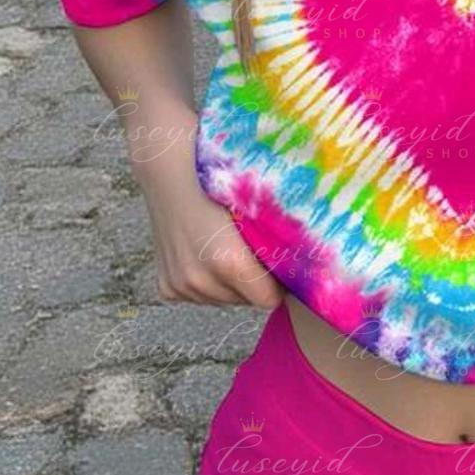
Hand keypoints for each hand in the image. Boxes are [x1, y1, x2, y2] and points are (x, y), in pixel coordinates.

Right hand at [132, 120, 284, 309]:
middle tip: (248, 250)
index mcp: (229, 264)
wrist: (170, 173)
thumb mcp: (256, 212)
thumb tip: (308, 268)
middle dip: (252, 282)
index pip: (269, 300)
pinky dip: (204, 280)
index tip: (277, 265)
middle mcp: (202, 281)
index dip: (277, 284)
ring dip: (228, 283)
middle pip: (245, 301)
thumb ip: (278, 243)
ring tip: (222, 248)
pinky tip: (201, 253)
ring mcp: (180, 286)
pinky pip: (198, 296)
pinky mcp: (166, 287)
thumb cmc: (219, 185)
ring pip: (222, 300)